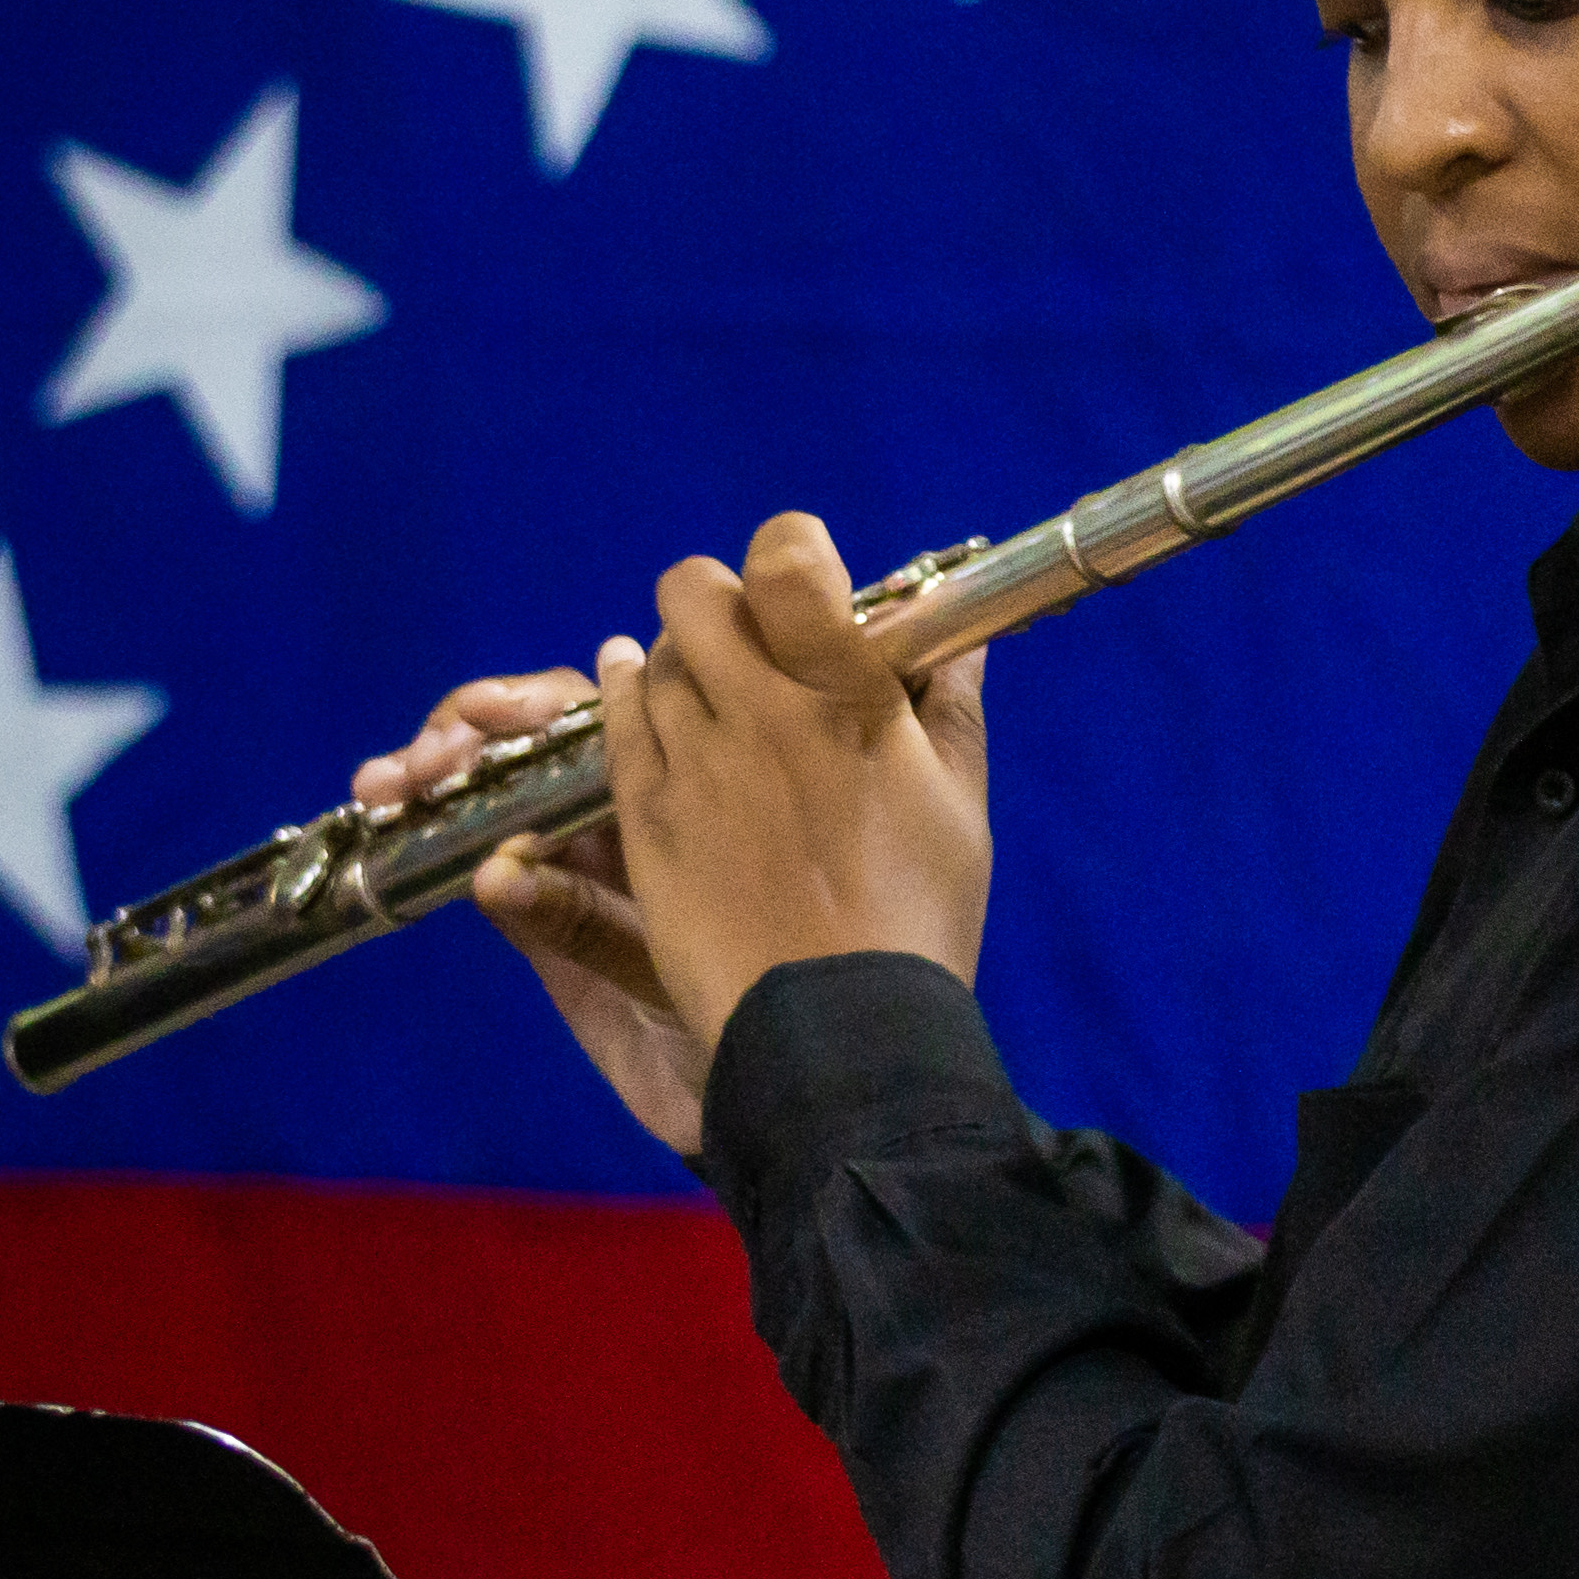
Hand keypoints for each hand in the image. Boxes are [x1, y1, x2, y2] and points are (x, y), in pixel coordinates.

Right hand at [353, 668, 715, 1157]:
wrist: (774, 1095)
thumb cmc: (764, 1011)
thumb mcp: (685, 962)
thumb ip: (588, 924)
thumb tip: (492, 873)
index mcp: (684, 789)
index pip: (596, 718)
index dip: (525, 707)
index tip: (474, 717)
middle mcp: (629, 815)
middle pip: (534, 746)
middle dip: (463, 738)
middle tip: (414, 767)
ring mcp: (584, 867)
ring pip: (499, 799)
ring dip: (433, 780)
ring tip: (380, 788)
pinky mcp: (546, 924)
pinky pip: (491, 874)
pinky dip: (435, 848)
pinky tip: (392, 831)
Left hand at [599, 513, 992, 1048]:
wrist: (838, 1030)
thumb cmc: (917, 924)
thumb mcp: (960, 812)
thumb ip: (952, 715)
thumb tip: (962, 650)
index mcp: (848, 699)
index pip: (787, 563)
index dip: (787, 548)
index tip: (799, 576)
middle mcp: (760, 713)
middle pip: (697, 595)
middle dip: (717, 598)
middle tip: (743, 631)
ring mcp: (694, 763)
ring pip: (654, 659)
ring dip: (677, 657)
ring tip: (700, 680)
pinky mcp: (648, 817)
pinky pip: (616, 724)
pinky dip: (625, 696)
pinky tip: (636, 689)